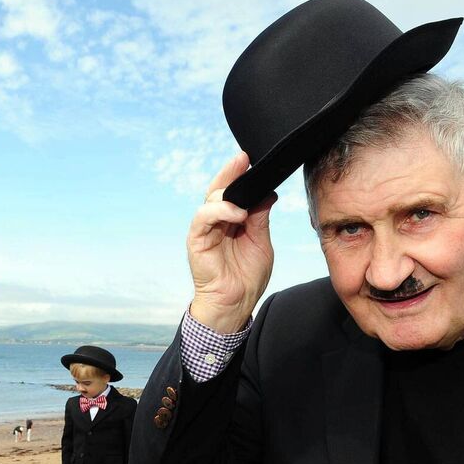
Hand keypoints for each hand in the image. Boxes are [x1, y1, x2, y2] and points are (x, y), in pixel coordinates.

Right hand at [187, 151, 276, 332]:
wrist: (235, 304)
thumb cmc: (247, 277)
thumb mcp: (261, 242)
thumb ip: (260, 218)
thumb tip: (267, 193)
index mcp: (232, 220)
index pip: (235, 191)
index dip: (241, 175)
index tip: (253, 161)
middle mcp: (217, 222)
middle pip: (219, 189)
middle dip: (230, 172)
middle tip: (243, 159)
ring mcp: (205, 230)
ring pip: (210, 199)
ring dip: (227, 193)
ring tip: (245, 199)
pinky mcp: (196, 240)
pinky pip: (203, 218)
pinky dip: (220, 212)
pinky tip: (237, 215)